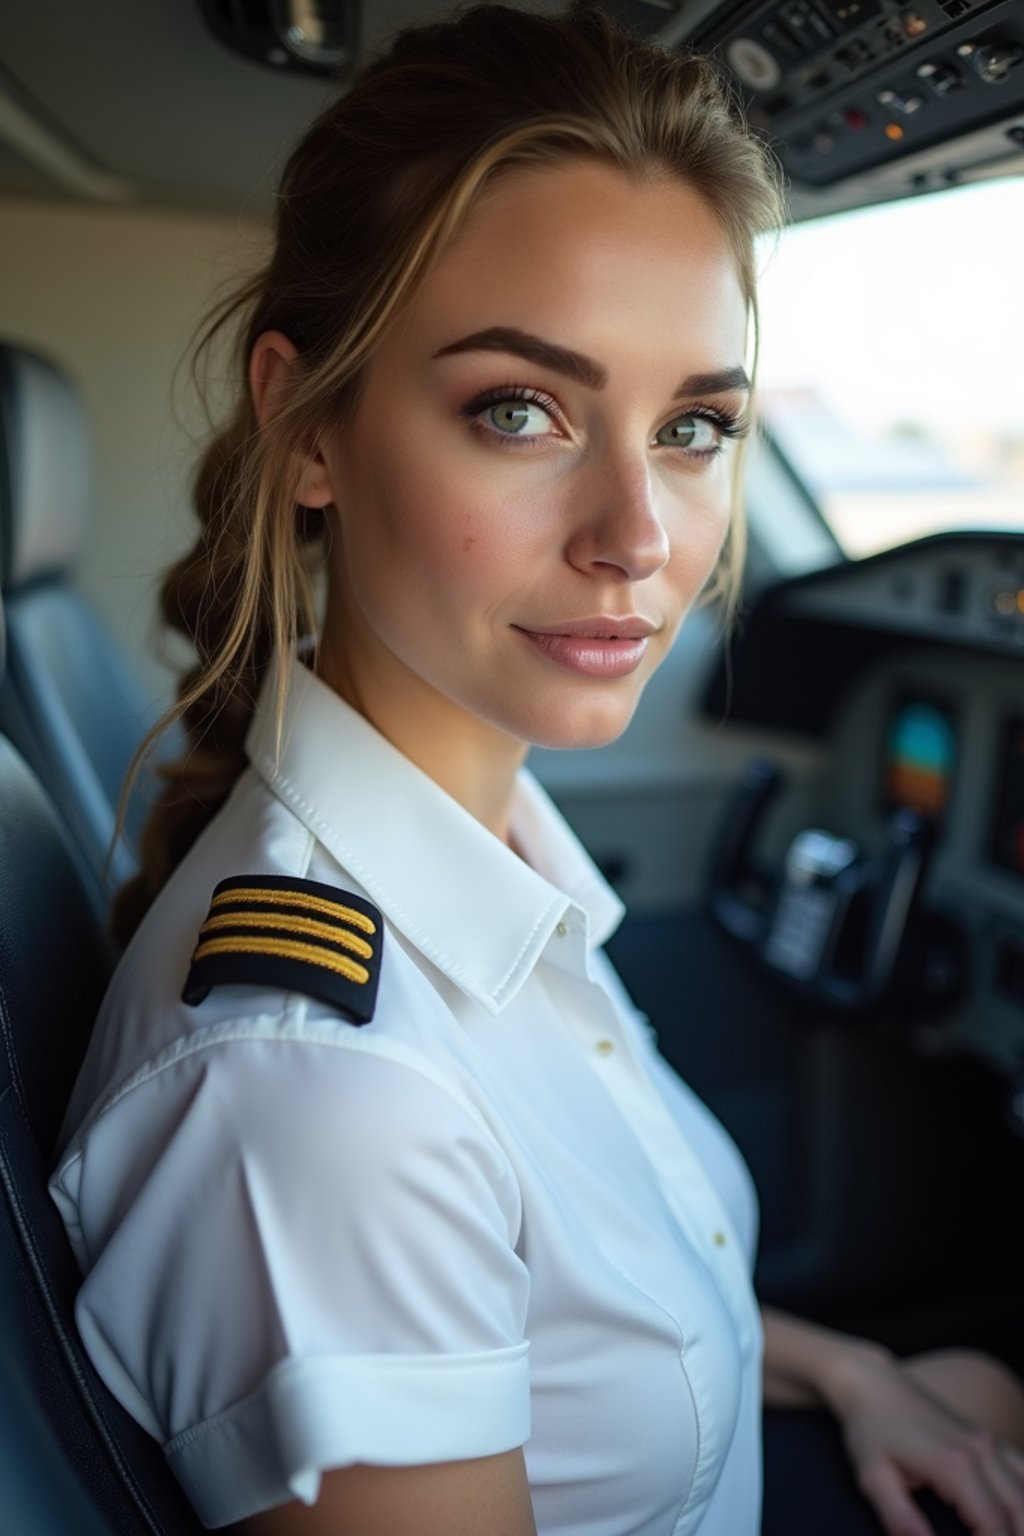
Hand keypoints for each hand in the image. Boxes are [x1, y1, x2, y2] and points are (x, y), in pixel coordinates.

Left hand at [827, 1342, 1023, 1535]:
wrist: (874, 1384)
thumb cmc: (871, 1430)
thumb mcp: (873, 1476)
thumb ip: (899, 1516)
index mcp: (953, 1464)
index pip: (993, 1524)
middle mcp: (980, 1450)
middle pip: (1017, 1511)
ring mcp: (987, 1440)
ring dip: (1023, 1521)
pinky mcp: (988, 1437)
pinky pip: (1023, 1468)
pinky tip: (1016, 1516)